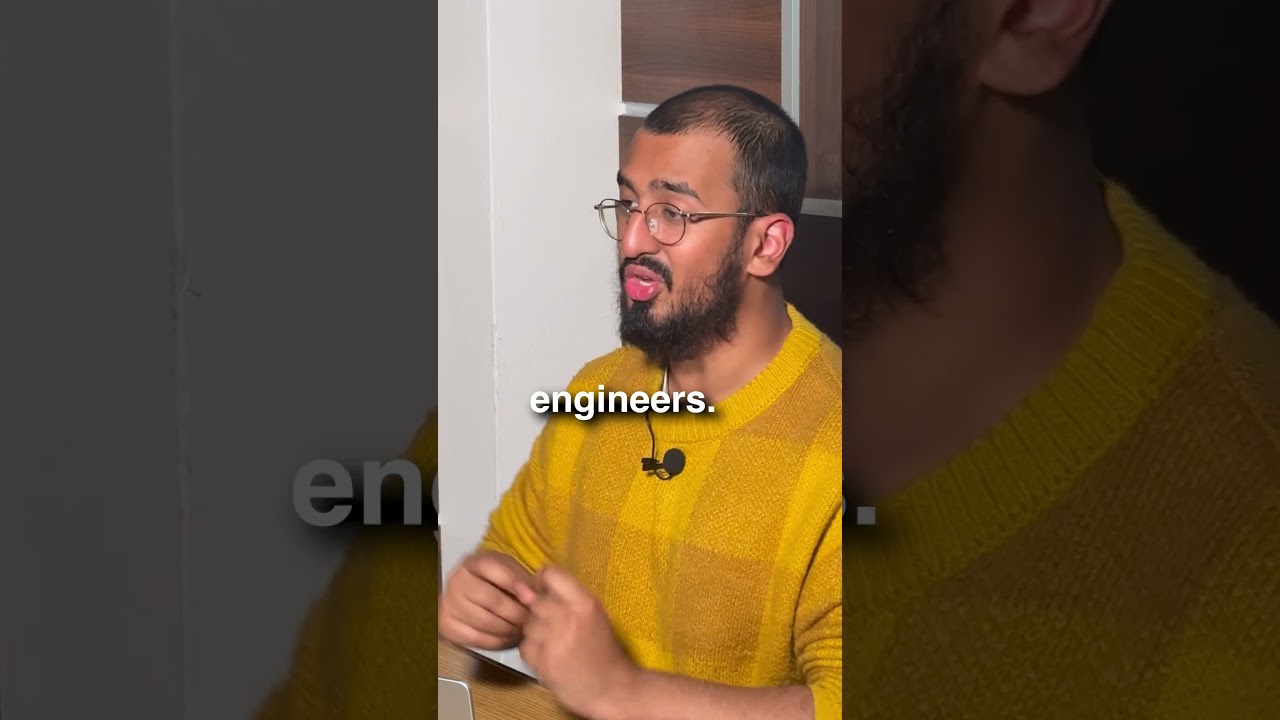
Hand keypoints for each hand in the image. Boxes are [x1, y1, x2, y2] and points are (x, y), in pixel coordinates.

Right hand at [439, 550, 535, 649]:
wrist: (473, 599)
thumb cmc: (499, 584)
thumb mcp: (512, 573)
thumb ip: (523, 581)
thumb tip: (533, 597)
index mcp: (472, 563)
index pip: (490, 568)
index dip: (512, 582)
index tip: (531, 597)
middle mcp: (456, 581)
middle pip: (489, 599)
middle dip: (515, 612)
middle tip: (531, 620)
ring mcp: (449, 604)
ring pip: (484, 622)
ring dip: (508, 629)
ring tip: (523, 630)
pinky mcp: (447, 626)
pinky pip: (476, 639)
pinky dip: (497, 641)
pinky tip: (508, 638)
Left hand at [517, 565, 637, 718]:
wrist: (613, 688)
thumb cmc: (604, 650)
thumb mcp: (594, 616)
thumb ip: (566, 600)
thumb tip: (528, 589)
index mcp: (585, 603)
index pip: (551, 574)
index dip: (542, 582)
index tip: (545, 591)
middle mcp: (568, 617)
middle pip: (536, 602)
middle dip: (540, 613)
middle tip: (555, 627)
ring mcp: (554, 640)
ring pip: (528, 626)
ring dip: (536, 634)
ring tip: (553, 644)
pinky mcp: (544, 662)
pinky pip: (525, 648)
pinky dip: (533, 652)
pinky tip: (549, 658)